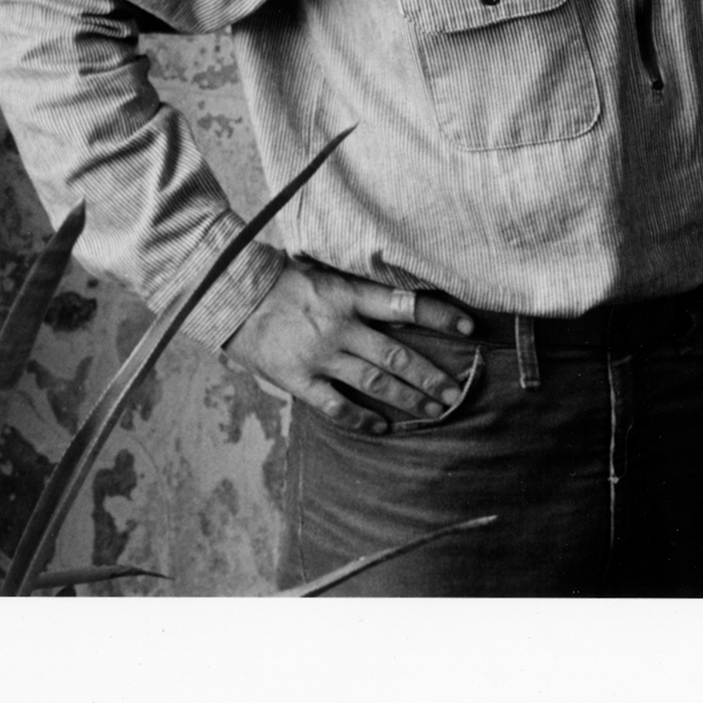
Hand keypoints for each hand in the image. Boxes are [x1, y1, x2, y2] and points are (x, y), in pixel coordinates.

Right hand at [222, 263, 474, 433]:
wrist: (234, 296)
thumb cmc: (284, 282)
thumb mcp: (326, 273)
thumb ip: (360, 291)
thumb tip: (403, 299)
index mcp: (348, 295)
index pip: (404, 304)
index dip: (439, 315)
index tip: (469, 326)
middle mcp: (340, 326)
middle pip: (397, 356)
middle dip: (432, 376)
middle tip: (457, 392)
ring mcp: (321, 355)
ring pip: (375, 384)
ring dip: (409, 399)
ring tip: (435, 410)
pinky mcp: (300, 379)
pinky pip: (337, 406)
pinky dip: (362, 420)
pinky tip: (383, 428)